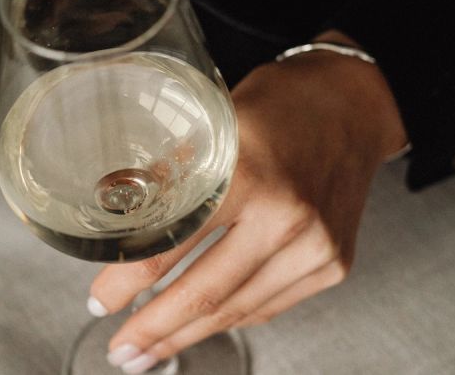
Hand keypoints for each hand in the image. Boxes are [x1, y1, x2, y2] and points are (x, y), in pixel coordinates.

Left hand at [86, 33, 407, 372]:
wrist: (353, 105)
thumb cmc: (282, 104)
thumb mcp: (215, 121)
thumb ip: (172, 171)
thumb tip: (118, 215)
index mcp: (248, 173)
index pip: (172, 244)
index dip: (128, 282)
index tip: (102, 300)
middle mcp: (287, 217)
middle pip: (206, 294)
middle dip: (155, 331)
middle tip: (123, 351)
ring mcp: (315, 247)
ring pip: (238, 310)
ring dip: (189, 335)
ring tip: (152, 351)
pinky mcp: (333, 265)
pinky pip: (269, 305)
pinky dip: (230, 317)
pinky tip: (202, 325)